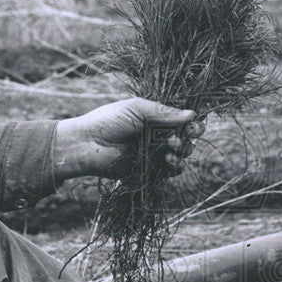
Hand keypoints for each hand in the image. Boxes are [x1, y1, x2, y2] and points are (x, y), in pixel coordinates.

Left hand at [54, 98, 204, 181]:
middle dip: (188, 139)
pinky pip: (170, 171)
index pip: (182, 120)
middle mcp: (157, 135)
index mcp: (155, 118)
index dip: (192, 124)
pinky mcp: (149, 171)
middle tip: (180, 138)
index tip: (195, 126)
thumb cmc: (108, 121)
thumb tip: (193, 115)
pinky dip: (174, 167)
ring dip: (182, 153)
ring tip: (171, 150)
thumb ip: (164, 112)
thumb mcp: (136, 109)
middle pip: (186, 138)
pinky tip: (167, 161)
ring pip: (180, 155)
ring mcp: (154, 154)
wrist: (87, 144)